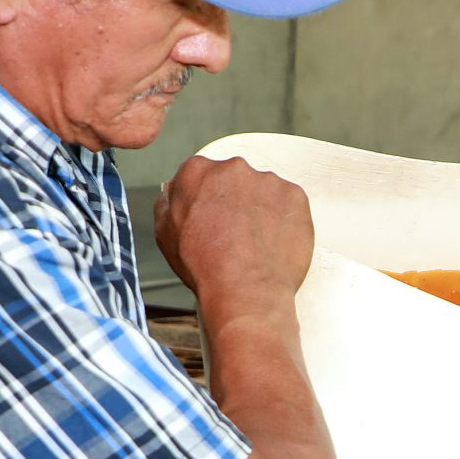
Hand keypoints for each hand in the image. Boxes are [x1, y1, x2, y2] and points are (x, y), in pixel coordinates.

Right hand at [154, 155, 313, 328]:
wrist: (245, 290)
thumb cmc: (206, 267)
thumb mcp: (165, 233)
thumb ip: (169, 202)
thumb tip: (176, 191)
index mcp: (197, 171)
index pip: (202, 176)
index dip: (207, 201)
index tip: (212, 217)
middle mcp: (233, 168)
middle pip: (234, 180)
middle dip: (235, 201)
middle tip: (234, 233)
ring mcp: (267, 180)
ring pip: (263, 191)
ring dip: (261, 210)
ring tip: (254, 242)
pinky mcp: (294, 195)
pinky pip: (289, 204)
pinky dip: (284, 220)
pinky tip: (272, 242)